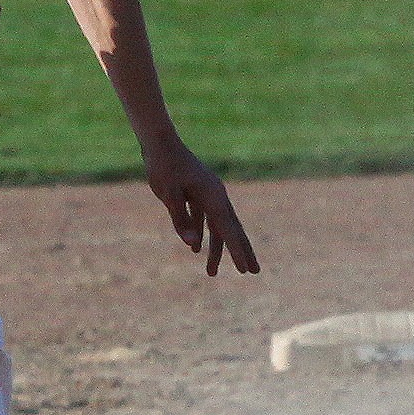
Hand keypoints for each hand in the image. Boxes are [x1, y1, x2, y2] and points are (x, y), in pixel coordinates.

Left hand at [143, 137, 259, 275]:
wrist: (159, 142)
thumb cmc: (163, 166)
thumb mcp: (168, 194)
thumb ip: (180, 219)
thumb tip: (192, 245)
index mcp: (213, 197)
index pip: (228, 230)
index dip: (237, 251)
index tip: (246, 269)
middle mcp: (216, 196)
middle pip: (232, 229)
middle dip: (242, 252)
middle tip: (253, 272)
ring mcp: (208, 194)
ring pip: (217, 226)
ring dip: (216, 249)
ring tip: (211, 273)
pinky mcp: (197, 192)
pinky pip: (203, 218)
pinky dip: (201, 233)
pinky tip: (195, 249)